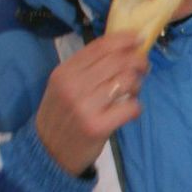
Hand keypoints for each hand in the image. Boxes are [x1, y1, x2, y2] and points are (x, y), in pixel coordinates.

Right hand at [34, 33, 148, 174]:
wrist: (48, 152)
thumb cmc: (62, 115)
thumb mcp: (64, 86)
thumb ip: (87, 68)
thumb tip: (123, 49)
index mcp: (64, 72)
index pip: (100, 46)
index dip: (124, 39)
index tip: (138, 38)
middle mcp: (73, 86)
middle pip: (118, 61)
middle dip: (138, 61)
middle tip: (143, 67)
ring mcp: (84, 107)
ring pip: (127, 81)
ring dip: (137, 85)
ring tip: (131, 93)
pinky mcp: (97, 126)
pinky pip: (131, 107)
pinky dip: (135, 107)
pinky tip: (128, 111)